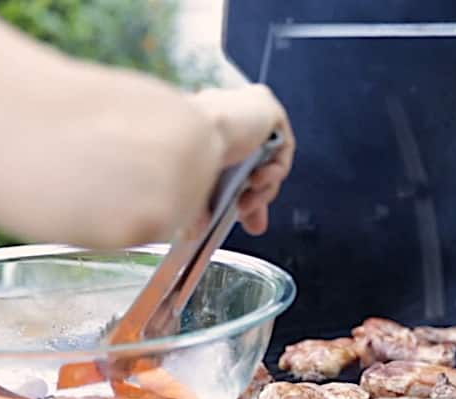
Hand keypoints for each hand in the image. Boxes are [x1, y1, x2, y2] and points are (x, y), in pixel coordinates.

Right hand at [192, 84, 295, 235]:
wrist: (186, 138)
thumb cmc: (175, 161)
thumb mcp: (190, 190)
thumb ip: (197, 208)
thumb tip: (191, 235)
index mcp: (199, 126)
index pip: (229, 164)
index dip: (238, 195)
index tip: (240, 219)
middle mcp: (222, 112)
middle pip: (252, 162)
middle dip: (256, 199)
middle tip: (252, 224)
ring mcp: (244, 107)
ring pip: (266, 159)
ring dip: (261, 189)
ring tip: (245, 203)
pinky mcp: (266, 105)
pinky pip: (280, 147)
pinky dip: (272, 171)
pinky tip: (256, 180)